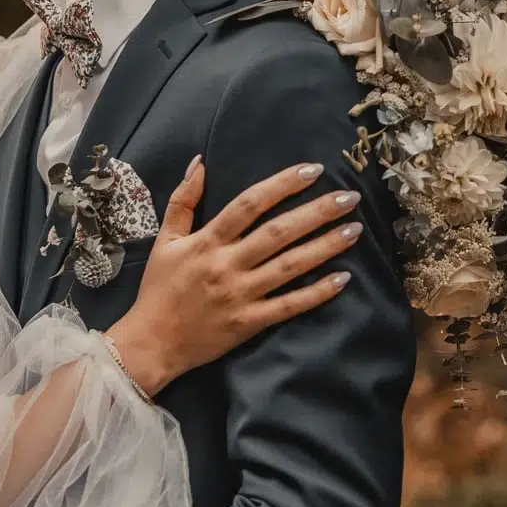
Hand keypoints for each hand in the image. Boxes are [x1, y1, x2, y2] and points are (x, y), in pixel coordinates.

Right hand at [106, 158, 360, 394]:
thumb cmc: (158, 289)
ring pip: (290, 266)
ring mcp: (241, 295)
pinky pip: (289, 305)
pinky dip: (317, 292)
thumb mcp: (165, 240)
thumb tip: (200, 162)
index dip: (282, 184)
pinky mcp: (249, 322)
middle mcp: (227, 265)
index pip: (249, 204)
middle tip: (350, 198)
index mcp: (207, 241)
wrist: (151, 344)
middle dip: (317, 212)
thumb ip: (183, 200)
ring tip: (354, 230)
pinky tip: (343, 278)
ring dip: (325, 247)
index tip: (313, 170)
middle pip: (278, 232)